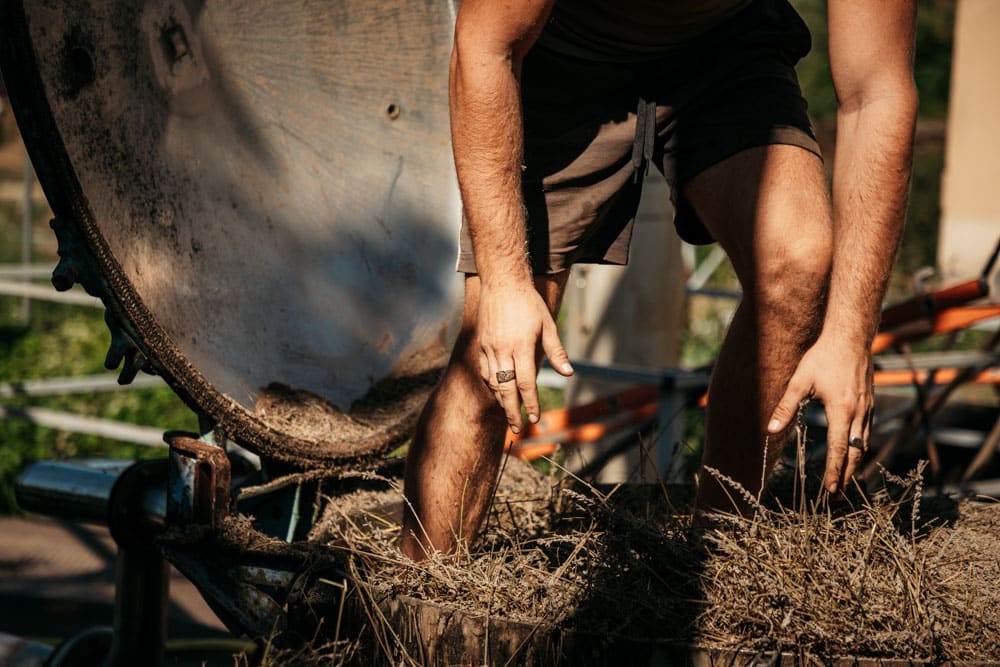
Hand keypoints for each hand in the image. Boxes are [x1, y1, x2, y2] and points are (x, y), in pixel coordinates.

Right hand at [476, 281, 572, 432]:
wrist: (502, 282)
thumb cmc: (529, 303)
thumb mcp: (547, 326)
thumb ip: (556, 352)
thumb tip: (568, 373)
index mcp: (521, 346)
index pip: (526, 383)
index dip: (530, 403)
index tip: (534, 419)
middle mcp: (502, 350)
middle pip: (506, 389)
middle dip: (512, 411)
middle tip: (518, 428)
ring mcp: (488, 348)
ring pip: (493, 382)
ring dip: (501, 400)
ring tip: (509, 413)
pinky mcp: (480, 344)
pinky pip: (484, 371)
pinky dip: (491, 384)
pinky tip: (497, 391)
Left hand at [767, 334, 873, 493]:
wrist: (851, 336)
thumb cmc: (823, 357)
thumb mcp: (799, 381)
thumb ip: (785, 407)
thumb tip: (770, 429)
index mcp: (842, 411)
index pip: (837, 449)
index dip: (833, 472)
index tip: (829, 491)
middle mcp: (859, 413)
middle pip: (855, 452)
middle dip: (846, 475)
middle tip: (838, 494)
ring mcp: (868, 408)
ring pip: (863, 443)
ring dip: (854, 462)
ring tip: (844, 479)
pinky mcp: (870, 402)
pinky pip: (866, 431)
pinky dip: (860, 446)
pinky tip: (852, 450)